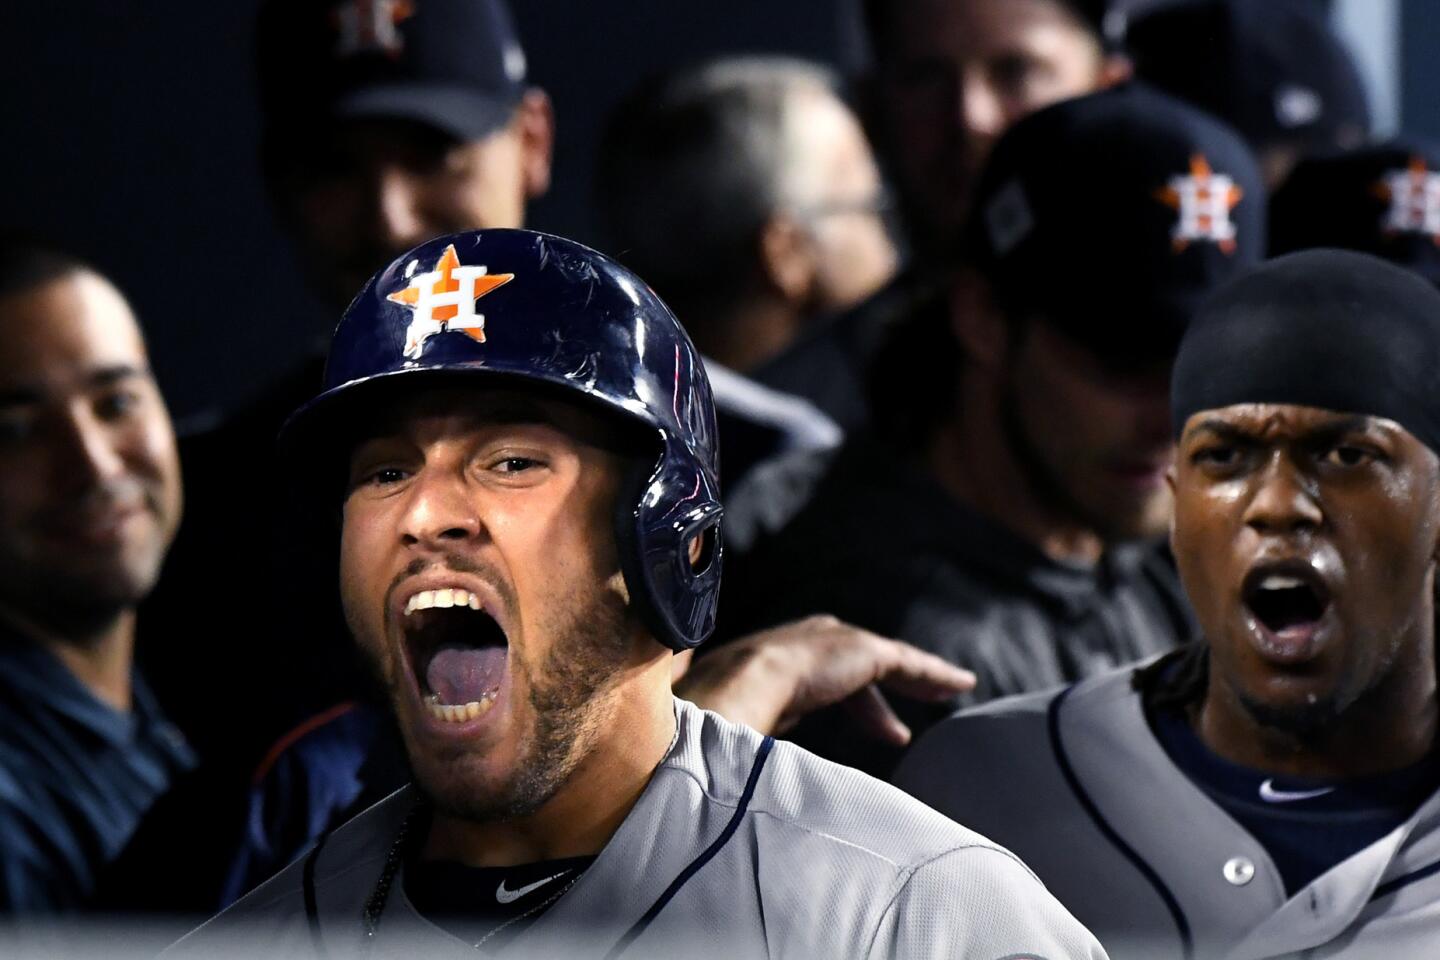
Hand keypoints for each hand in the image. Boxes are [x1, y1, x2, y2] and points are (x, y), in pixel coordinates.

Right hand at [673, 615, 975, 744]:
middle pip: (850, 666)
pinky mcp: (860, 650)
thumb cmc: (722, 721)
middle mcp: (800, 644)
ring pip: (884, 661)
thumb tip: (743, 788)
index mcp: (768, 664)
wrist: (736, 688)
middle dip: (874, 693)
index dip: (842, 708)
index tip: (862, 732)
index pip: (814, 683)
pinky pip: (905, 663)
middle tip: (893, 729)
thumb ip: (748, 749)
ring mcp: (830, 642)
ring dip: (915, 678)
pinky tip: (959, 686)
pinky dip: (932, 674)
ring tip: (947, 692)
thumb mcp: (735, 735)